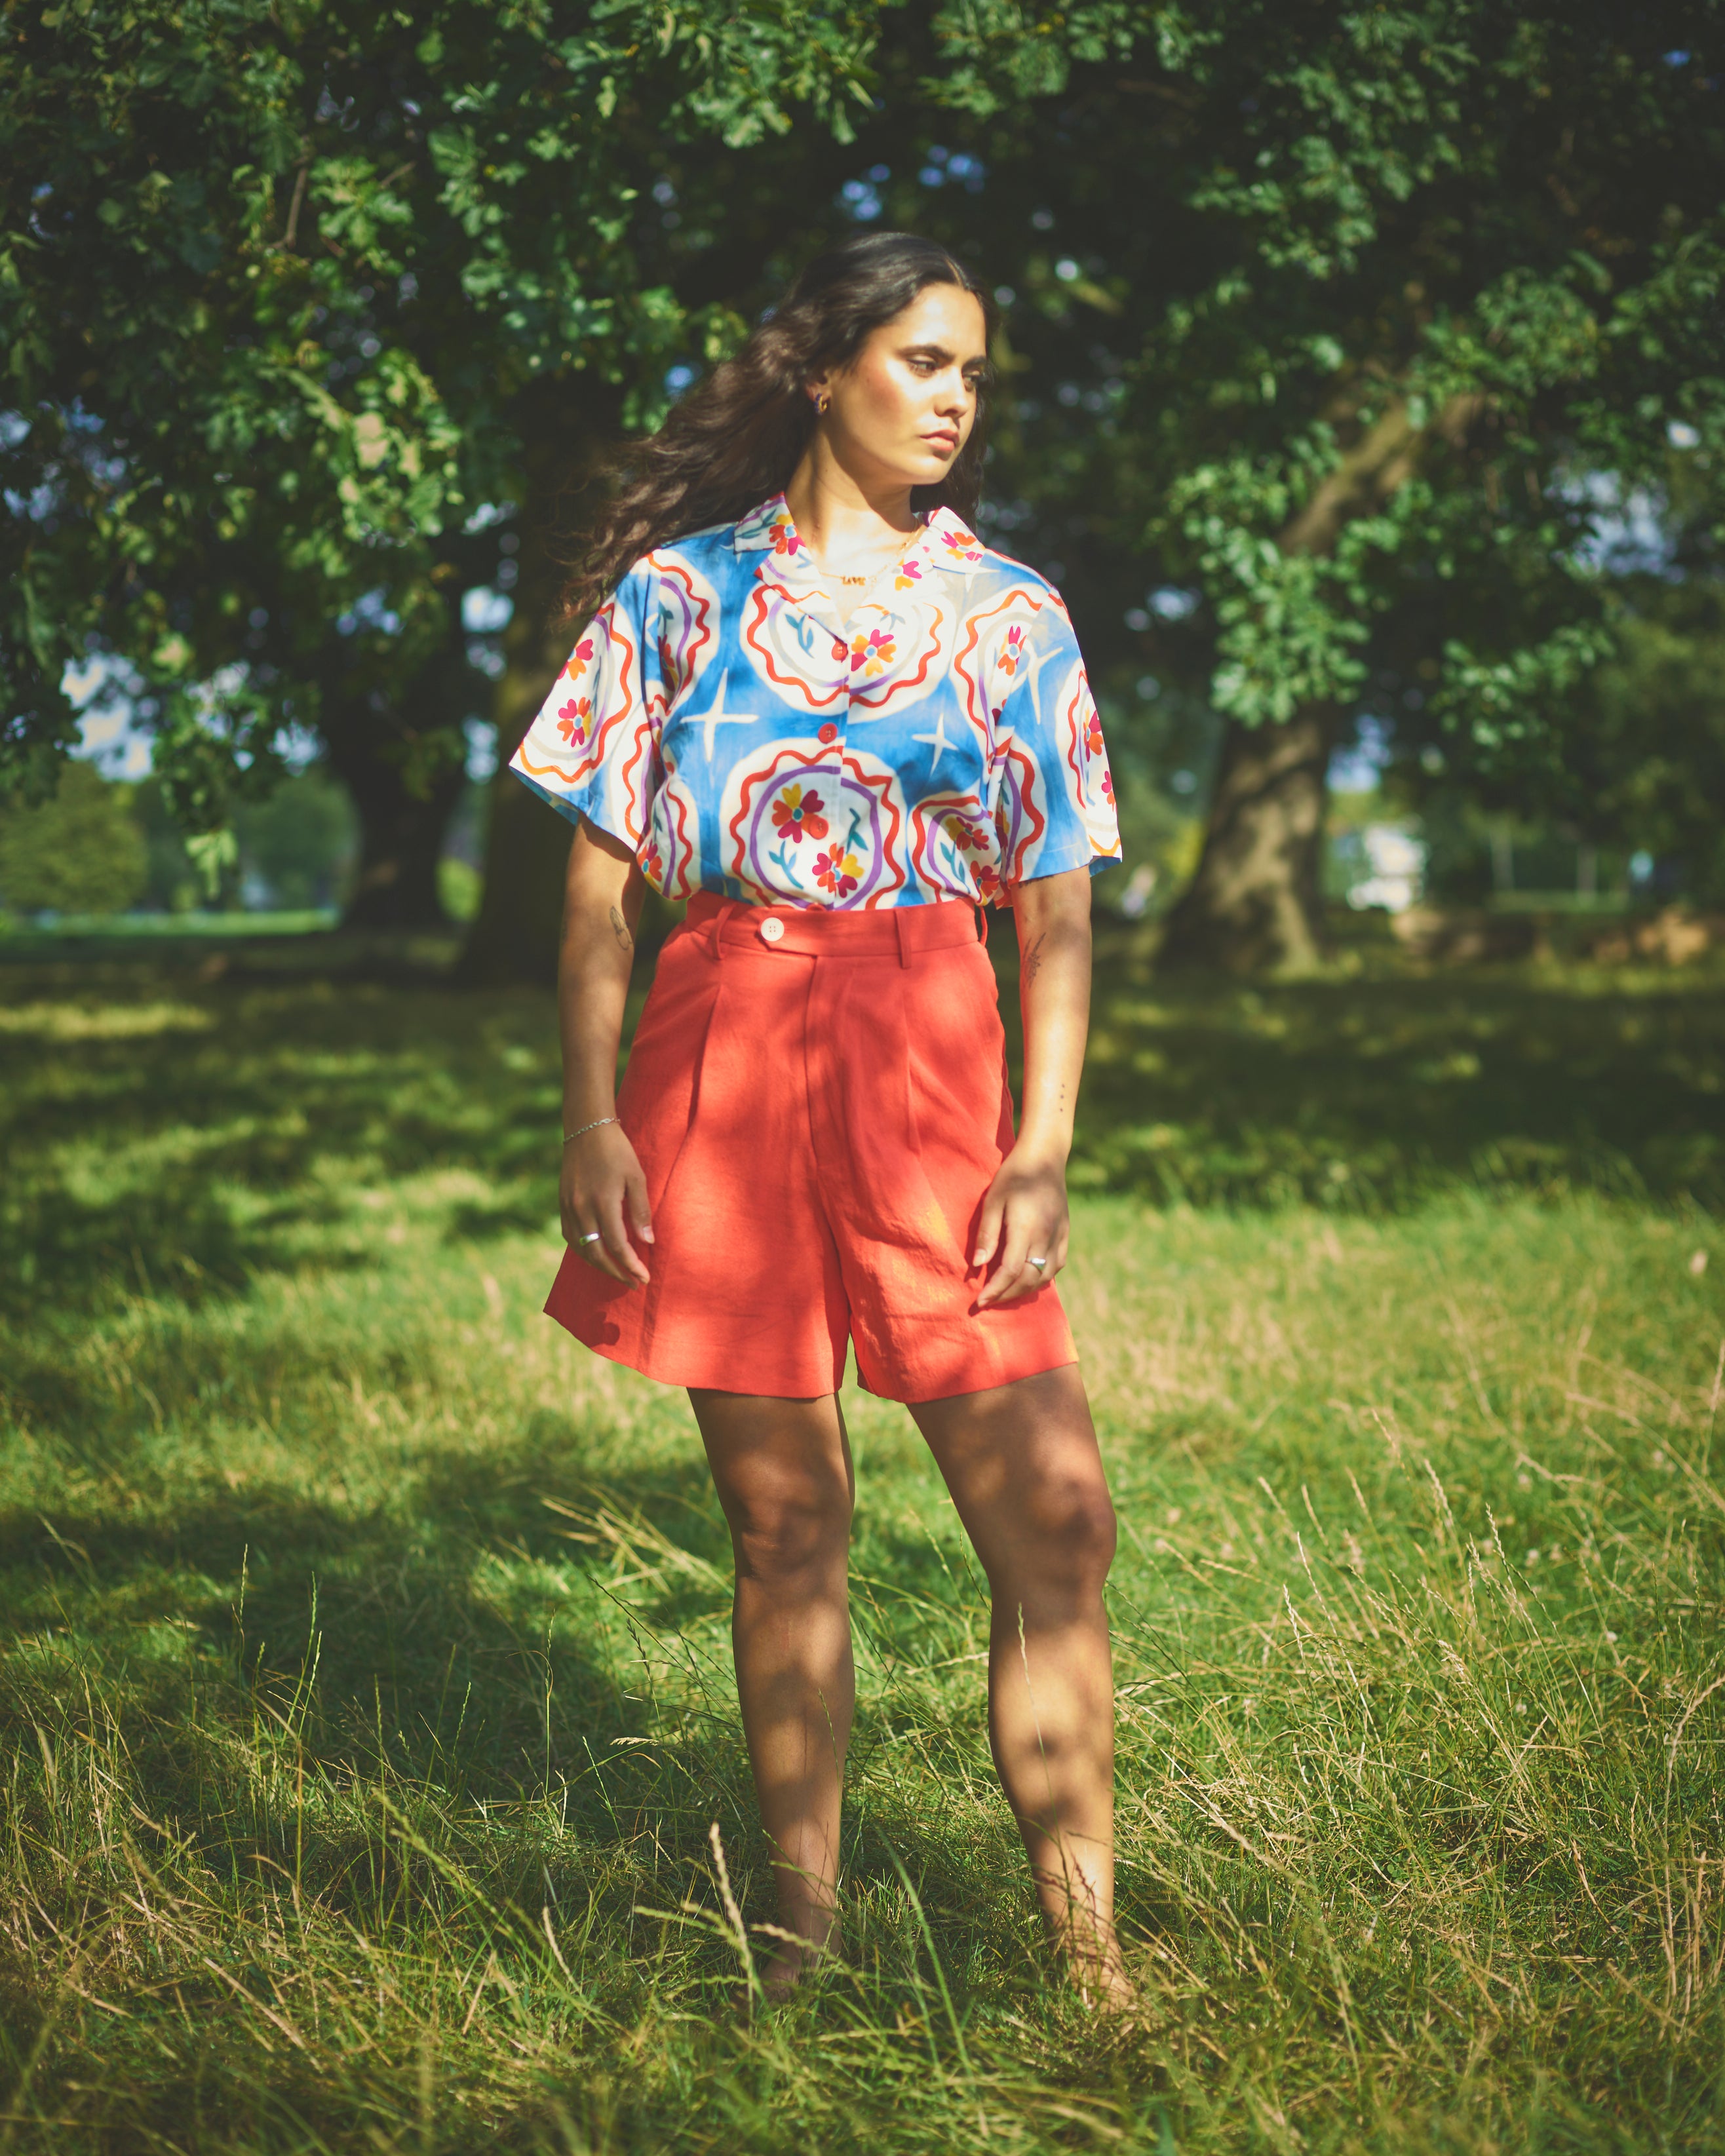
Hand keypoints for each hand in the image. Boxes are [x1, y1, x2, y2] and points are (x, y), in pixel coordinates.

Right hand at [561, 1122, 652, 1285]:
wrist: (586, 1129)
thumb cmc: (617, 1151)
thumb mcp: (636, 1177)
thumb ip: (640, 1211)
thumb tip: (647, 1242)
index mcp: (603, 1202)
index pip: (618, 1245)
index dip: (630, 1265)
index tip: (643, 1277)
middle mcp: (582, 1208)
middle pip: (597, 1253)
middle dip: (616, 1272)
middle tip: (633, 1283)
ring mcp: (569, 1207)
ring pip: (582, 1248)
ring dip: (600, 1265)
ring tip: (618, 1273)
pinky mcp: (562, 1204)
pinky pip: (571, 1237)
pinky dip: (584, 1251)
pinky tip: (597, 1254)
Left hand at [972, 1140, 1069, 1308]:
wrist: (1045, 1158)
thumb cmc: (1013, 1177)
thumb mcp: (992, 1201)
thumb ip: (987, 1235)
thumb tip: (978, 1266)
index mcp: (1027, 1228)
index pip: (1011, 1271)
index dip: (995, 1290)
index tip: (979, 1302)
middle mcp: (1046, 1236)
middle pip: (1028, 1279)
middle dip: (1006, 1295)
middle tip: (988, 1302)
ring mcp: (1059, 1237)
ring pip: (1044, 1277)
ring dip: (1023, 1291)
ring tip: (1004, 1294)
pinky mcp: (1065, 1235)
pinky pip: (1056, 1267)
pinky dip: (1040, 1279)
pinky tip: (1026, 1280)